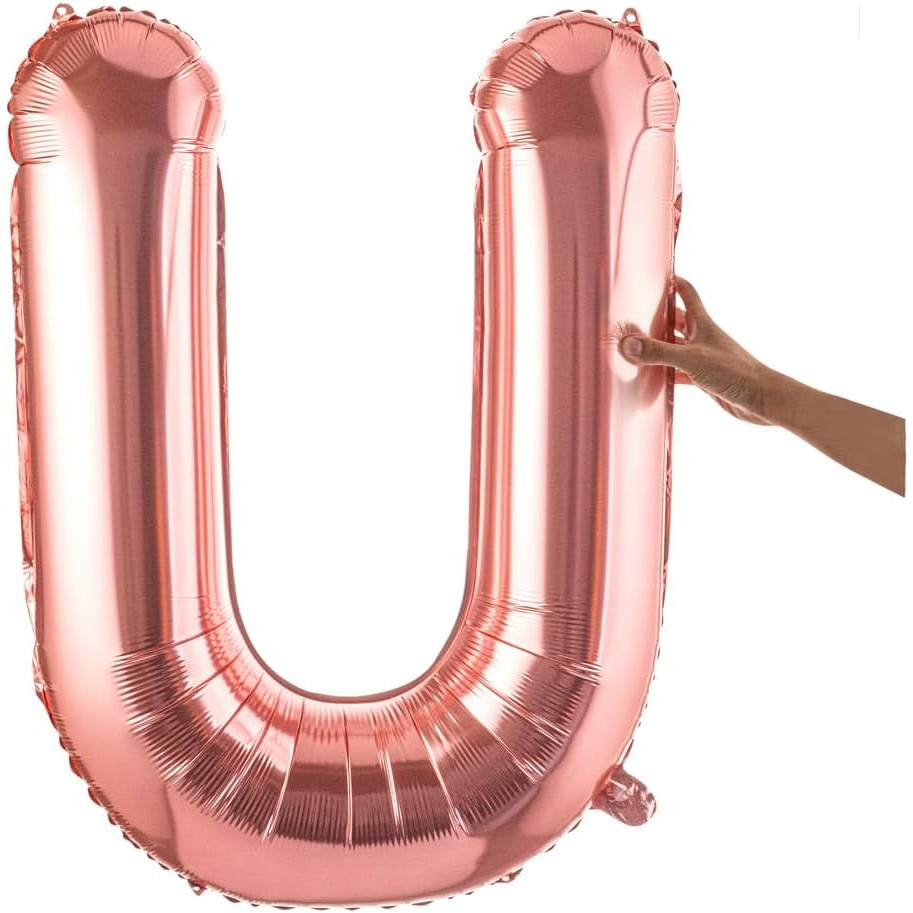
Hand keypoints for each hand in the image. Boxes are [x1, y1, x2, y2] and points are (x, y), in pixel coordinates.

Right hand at [619, 276, 771, 424]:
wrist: (760, 398)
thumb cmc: (734, 371)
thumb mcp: (691, 359)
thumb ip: (658, 352)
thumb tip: (628, 344)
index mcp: (702, 324)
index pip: (687, 293)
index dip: (674, 282)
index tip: (659, 275)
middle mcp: (702, 337)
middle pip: (677, 320)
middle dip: (659, 315)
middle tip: (638, 312)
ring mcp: (703, 357)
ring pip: (676, 346)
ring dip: (660, 345)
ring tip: (639, 344)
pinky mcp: (704, 377)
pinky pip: (679, 371)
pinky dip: (666, 372)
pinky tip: (655, 377)